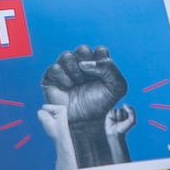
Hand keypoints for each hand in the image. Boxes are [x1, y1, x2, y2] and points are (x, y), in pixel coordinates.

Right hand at [38, 45, 135, 169]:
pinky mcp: (51, 77)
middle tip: (88, 79)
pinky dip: (64, 79)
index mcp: (97, 64)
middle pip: (83, 49)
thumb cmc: (101, 104)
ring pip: (67, 56)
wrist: (86, 121)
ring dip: (75, 72)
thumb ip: (109, 68)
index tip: (103, 77)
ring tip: (78, 84)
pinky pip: (55, 68)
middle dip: (87, 65)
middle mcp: (81, 64)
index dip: (102, 63)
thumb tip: (84, 63)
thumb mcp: (117, 86)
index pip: (100, 51)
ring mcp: (65, 70)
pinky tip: (68, 88)